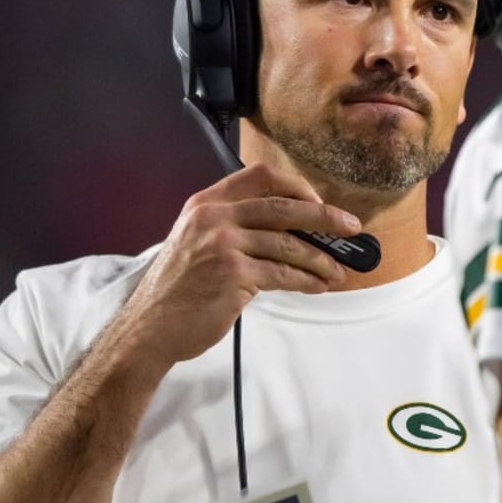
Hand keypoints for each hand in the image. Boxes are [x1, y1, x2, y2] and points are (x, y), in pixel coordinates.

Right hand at [116, 160, 361, 370]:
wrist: (150, 327)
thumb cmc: (177, 289)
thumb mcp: (196, 241)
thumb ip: (233, 226)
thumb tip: (291, 229)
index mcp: (206, 203)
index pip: (261, 175)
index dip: (297, 185)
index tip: (318, 201)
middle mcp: (214, 216)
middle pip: (284, 207)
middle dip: (325, 218)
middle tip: (351, 228)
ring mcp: (223, 244)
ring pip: (289, 244)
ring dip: (320, 258)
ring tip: (338, 270)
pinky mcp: (233, 274)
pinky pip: (283, 273)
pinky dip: (307, 280)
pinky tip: (319, 285)